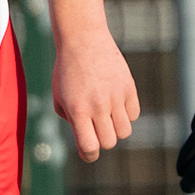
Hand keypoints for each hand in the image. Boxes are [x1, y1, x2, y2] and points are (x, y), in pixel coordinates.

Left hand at [52, 31, 141, 162]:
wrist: (83, 39)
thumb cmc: (67, 71)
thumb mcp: (60, 98)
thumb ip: (72, 122)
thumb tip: (88, 143)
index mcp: (78, 110)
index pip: (90, 148)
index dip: (89, 155)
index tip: (87, 151)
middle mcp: (98, 105)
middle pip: (109, 142)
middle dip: (102, 140)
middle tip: (95, 128)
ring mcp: (116, 96)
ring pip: (125, 132)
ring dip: (116, 129)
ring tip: (106, 116)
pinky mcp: (129, 87)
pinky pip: (134, 114)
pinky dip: (126, 114)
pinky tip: (116, 103)